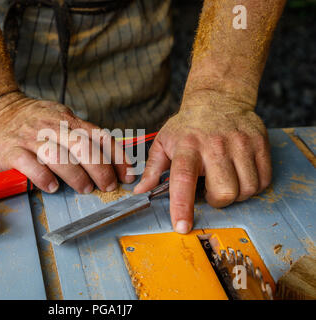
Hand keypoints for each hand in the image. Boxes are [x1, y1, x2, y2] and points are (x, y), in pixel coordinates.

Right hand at [0, 92, 133, 193]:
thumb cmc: (28, 119)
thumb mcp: (57, 118)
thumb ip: (78, 134)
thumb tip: (107, 157)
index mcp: (67, 119)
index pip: (99, 136)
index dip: (116, 156)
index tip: (126, 174)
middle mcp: (52, 127)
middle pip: (83, 147)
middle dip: (101, 169)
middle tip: (108, 186)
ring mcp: (31, 138)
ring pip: (59, 156)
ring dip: (76, 175)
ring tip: (84, 189)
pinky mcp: (11, 151)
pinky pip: (30, 165)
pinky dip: (44, 178)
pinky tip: (52, 187)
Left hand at [134, 100, 271, 233]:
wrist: (218, 98)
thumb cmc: (189, 125)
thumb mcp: (164, 142)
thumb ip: (152, 169)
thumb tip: (140, 191)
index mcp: (187, 146)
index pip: (183, 180)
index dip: (182, 206)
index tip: (181, 227)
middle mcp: (215, 145)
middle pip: (223, 192)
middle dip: (216, 201)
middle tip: (209, 189)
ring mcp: (240, 144)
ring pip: (247, 189)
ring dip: (236, 194)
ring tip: (224, 180)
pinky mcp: (260, 143)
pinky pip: (264, 180)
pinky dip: (253, 186)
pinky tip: (240, 175)